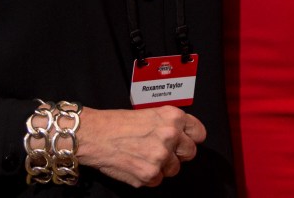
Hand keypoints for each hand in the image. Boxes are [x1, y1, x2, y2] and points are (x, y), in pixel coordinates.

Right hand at [76, 105, 205, 187]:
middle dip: (178, 154)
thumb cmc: (117, 123)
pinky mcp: (150, 174)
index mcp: (173, 117)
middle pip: (190, 153)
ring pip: (174, 169)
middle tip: (162, 151)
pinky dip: (148, 176)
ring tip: (144, 156)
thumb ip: (169, 124)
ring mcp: (161, 156)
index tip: (187, 141)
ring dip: (163, 166)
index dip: (192, 138)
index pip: (199, 133)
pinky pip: (158, 180)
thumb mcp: (150, 113)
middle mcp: (170, 136)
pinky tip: (136, 164)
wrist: (94, 135)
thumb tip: (183, 136)